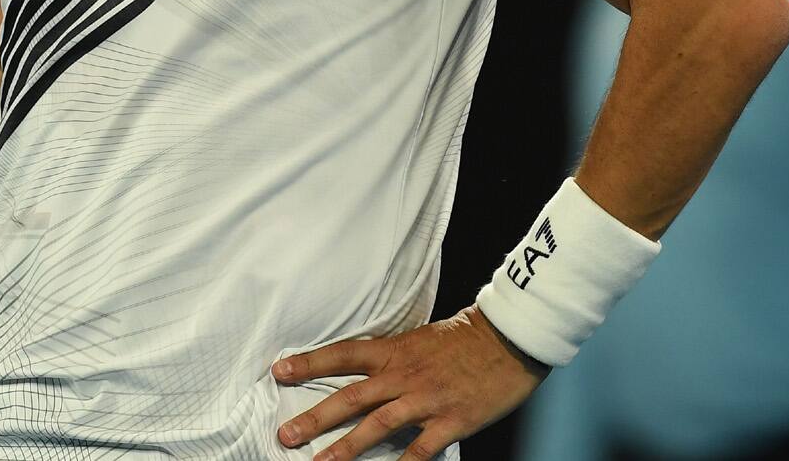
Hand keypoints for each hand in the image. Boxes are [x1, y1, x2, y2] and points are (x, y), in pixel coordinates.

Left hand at [271, 305, 546, 459]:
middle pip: (351, 397)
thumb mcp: (420, 339)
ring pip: (377, 426)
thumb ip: (391, 357)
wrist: (509, 340)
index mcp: (394, 351)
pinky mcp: (451, 421)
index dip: (310, 362)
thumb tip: (362, 371)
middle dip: (315, 418)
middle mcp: (403, 375)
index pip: (343, 354)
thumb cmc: (465, 339)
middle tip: (285, 434)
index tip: (279, 371)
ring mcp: (426, 400)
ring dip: (345, 448)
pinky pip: (420, 450)